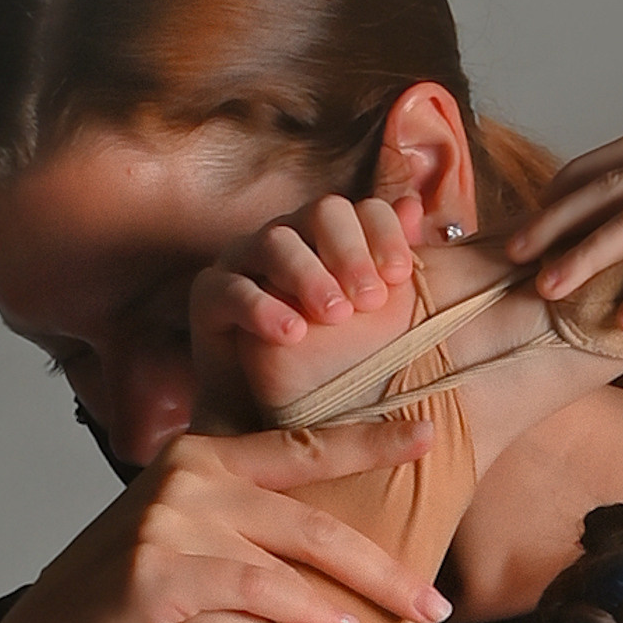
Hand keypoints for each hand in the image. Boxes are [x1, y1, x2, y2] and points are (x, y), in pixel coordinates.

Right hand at [0, 409, 450, 622]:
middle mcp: (189, 475)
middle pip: (313, 517)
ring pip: (292, 558)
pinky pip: (254, 590)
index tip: (427, 437)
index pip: (302, 446)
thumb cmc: (132, 603)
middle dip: (382, 569)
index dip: (369, 438)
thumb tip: (318, 536)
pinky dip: (305, 617)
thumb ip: (240, 522)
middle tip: (438, 607)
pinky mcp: (158, 568)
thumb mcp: (188, 542)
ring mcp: (171, 518)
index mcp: (203, 456)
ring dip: (352, 614)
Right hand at [188, 189, 428, 424]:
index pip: (361, 210)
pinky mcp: (208, 296)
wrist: (259, 414)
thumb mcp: (369, 324)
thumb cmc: (320, 366)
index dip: (383, 233)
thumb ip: (387, 268)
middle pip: (321, 213)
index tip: (400, 275)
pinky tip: (291, 334)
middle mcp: (287, 238)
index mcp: (328, 238)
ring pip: (275, 242)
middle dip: (350, 252)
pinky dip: (262, 308)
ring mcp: (244, 262)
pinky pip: (231, 289)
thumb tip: (413, 208)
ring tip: (336, 317)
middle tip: (372, 301)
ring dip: (308, 275)